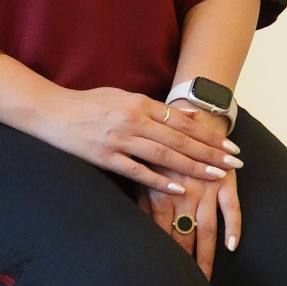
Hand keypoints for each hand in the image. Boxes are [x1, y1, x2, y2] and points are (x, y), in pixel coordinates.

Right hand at [40, 85, 241, 198]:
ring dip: (193, 167)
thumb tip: (181, 116)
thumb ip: (151, 107)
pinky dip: (159, 181)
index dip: (208, 135)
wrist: (52, 111)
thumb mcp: (123, 96)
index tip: (230, 146)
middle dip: (210, 153)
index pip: (183, 122)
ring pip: (164, 155)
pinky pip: (137, 171)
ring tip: (216, 176)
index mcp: (139, 103)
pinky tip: (179, 189)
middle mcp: (134, 121)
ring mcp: (119, 140)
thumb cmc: (89, 103)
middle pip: (180, 140)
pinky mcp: (105, 158)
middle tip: (234, 164)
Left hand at [130, 102, 241, 280]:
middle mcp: (183, 193)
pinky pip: (232, 206)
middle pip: (182, 235)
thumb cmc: (162, 142)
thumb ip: (141, 193)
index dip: (160, 255)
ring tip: (205, 279)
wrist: (190, 112)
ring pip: (206, 227)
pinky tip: (233, 246)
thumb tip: (131, 223)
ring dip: (206, 254)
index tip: (159, 279)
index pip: (159, 232)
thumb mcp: (144, 165)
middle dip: (182, 264)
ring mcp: (207, 188)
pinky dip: (233, 226)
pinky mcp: (226, 180)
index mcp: (160, 190)